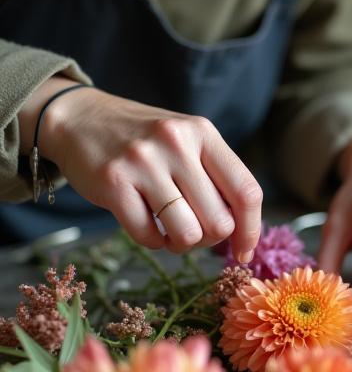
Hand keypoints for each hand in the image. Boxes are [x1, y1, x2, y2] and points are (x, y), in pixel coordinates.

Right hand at [20, 79, 261, 258]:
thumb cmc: (143, 141)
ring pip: (187, 234)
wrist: (79, 119)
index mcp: (203, 133)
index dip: (251, 230)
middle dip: (209, 239)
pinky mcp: (113, 182)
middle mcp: (176, 143)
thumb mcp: (185, 142)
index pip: (246, 191)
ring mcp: (144, 162)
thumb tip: (243, 234)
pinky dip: (151, 241)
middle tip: (192, 231)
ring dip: (180, 244)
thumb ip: (215, 177)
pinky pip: (148, 237)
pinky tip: (144, 222)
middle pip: (219, 222)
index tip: (243, 252)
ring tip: (169, 230)